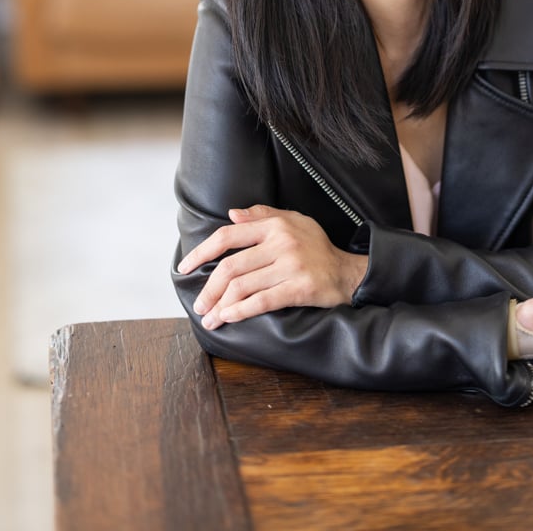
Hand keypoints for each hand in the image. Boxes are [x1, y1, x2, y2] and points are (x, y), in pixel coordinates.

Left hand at [176, 205, 367, 328]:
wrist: (347, 272)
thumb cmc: (316, 247)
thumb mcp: (293, 221)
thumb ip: (262, 216)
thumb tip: (232, 214)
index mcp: (275, 226)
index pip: (228, 236)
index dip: (202, 252)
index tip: (185, 267)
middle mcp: (281, 243)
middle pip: (230, 267)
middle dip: (208, 289)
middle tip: (199, 305)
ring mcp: (290, 266)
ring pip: (242, 286)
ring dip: (220, 305)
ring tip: (210, 318)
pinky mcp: (299, 288)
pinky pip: (262, 301)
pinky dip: (240, 311)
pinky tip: (229, 318)